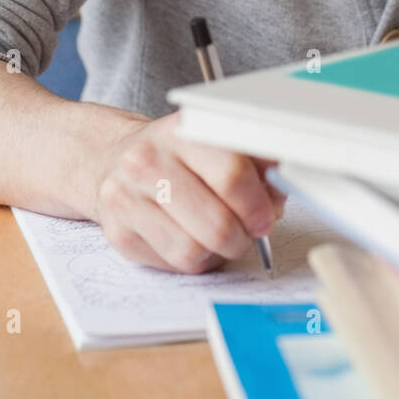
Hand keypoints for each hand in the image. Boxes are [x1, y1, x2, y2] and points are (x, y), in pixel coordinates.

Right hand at [91, 112, 286, 272]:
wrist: (114, 158)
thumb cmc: (178, 155)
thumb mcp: (217, 141)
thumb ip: (257, 160)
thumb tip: (285, 184)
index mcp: (182, 133)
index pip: (231, 175)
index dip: (257, 205)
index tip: (266, 216)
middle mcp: (148, 161)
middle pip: (215, 224)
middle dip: (242, 237)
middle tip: (248, 233)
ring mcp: (127, 198)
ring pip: (193, 252)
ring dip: (218, 253)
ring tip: (221, 238)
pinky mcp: (118, 233)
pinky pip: (171, 265)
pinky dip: (193, 261)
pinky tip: (194, 240)